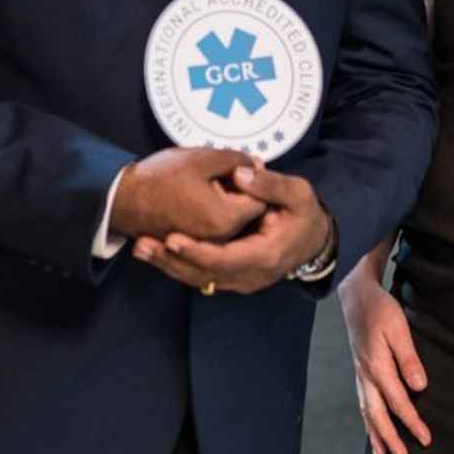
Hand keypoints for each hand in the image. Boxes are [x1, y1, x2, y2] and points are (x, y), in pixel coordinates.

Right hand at [109, 148, 265, 242]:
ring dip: (230, 201)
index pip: (261, 199)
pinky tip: (203, 194)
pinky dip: (216, 213)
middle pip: (248, 213)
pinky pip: (218, 230)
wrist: (122, 200)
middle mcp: (221, 239)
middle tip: (224, 171)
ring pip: (233, 221)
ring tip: (210, 181)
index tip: (241, 165)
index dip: (254, 179)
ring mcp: (208, 245)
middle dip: (243, 191)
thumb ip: (237, 160)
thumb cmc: (160, 178)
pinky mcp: (196, 245)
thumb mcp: (203, 158)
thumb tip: (257, 164)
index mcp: (226, 218)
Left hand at [133, 161, 328, 295]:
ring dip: (168, 265)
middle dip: (172, 261)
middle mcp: (250, 275)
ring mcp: (240, 280)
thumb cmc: (304, 214)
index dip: (197, 251)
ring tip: (140, 248)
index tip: (171, 239)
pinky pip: (200, 276)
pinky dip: (176, 265)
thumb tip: (242, 173)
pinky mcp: (230, 278)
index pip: (226, 259)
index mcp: (266, 255)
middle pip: (204, 275)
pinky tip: (154, 252)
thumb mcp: (297, 193)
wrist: (313, 239)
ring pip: (198, 279)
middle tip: (142, 245)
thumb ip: (270, 184)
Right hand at [340, 268, 430, 453]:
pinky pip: (362, 403)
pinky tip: (372, 429)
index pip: (398, 402)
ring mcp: (360, 376)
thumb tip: (419, 387)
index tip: (425, 438)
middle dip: (390, 439)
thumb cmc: (380, 311)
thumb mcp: (399, 329)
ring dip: (375, 435)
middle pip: (378, 415)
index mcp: (378, 367)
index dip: (411, 422)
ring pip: (367, 412)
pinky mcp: (359, 372)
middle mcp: (366, 376)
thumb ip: (409, 359)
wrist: (356, 297)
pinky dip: (367, 421)